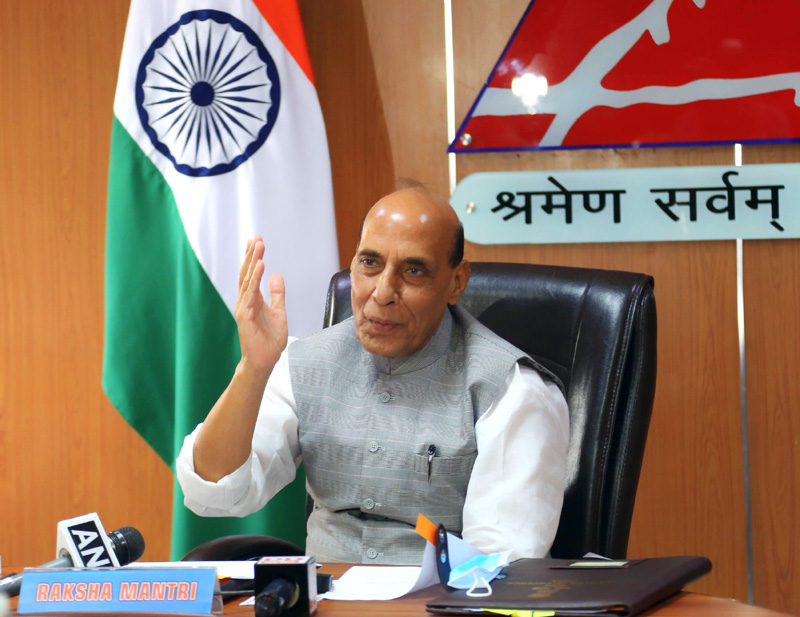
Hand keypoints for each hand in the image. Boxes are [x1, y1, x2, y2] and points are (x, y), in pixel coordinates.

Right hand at [233, 237, 287, 374]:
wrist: (265, 360)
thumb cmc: (269, 339)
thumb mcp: (279, 312)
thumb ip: (277, 294)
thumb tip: (277, 275)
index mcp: (252, 299)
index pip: (251, 274)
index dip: (253, 257)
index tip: (256, 241)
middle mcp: (245, 301)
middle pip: (247, 273)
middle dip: (251, 255)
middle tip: (256, 238)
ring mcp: (244, 307)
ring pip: (247, 280)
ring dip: (253, 262)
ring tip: (258, 246)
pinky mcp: (245, 316)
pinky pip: (250, 293)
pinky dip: (255, 279)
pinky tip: (260, 266)